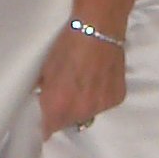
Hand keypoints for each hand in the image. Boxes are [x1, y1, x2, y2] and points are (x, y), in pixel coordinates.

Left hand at [38, 20, 126, 138]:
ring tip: (82, 83)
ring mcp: (101, 106)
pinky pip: (103, 104)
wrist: (99, 28)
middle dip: (62, 113)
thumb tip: (41, 100)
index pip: (47, 130)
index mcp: (59, 105)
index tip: (42, 119)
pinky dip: (99, 96)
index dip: (43, 124)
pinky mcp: (117, 98)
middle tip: (62, 94)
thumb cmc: (68, 44)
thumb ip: (44, 91)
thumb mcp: (46, 69)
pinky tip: (98, 79)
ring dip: (82, 105)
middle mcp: (81, 111)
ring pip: (87, 114)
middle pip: (67, 123)